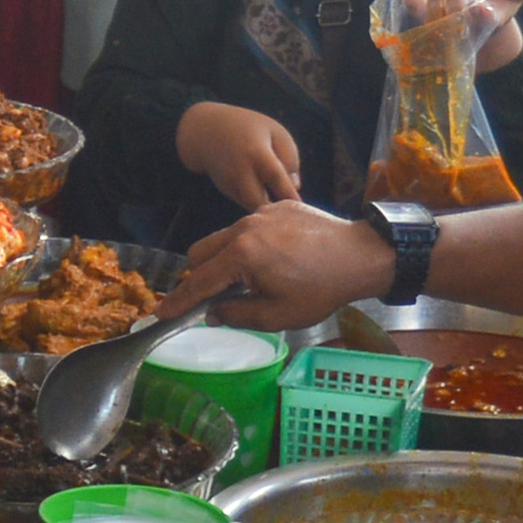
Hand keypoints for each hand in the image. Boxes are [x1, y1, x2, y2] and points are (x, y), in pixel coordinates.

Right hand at [160, 199, 384, 328]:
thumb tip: (214, 313)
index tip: (160, 313)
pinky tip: (273, 260)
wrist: (361, 255)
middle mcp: (245, 228)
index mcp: (241, 256)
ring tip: (246, 280)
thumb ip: (237, 314)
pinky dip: (249, 244)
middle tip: (210, 298)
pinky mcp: (280, 207)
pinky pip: (250, 226)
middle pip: (200, 252)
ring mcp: (262, 213)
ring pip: (223, 237)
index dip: (178, 301)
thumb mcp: (278, 315)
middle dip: (197, 276)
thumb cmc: (321, 289)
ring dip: (223, 260)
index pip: (198, 282)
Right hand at [176, 102, 302, 208]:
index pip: (277, 180)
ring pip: (253, 207)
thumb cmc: (249, 128)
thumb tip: (295, 188)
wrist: (206, 131)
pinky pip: (246, 202)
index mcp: (257, 153)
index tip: (302, 207)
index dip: (290, 196)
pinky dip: (257, 202)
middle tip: (290, 210)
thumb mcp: (276, 132)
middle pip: (261, 203)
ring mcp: (230, 183)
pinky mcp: (226, 191)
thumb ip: (290, 158)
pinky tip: (265, 193)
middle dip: (276, 210)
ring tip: (280, 202)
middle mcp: (240, 172)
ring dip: (267, 208)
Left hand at [388, 0, 522, 69]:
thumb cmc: (500, 1)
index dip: (483, 19)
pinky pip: (414, 11)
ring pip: (433, 19)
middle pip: (455, 21)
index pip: (485, 25)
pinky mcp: (426, 18)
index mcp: (488, 25)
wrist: (479, 17)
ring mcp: (442, 27)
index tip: (483, 10)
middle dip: (455, 1)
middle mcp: (462, 31)